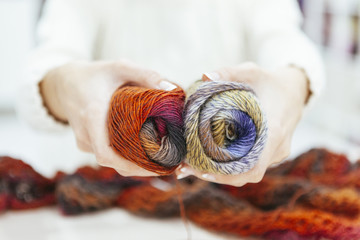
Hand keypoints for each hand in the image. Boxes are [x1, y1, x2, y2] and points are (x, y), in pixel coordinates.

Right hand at [40, 60, 176, 176]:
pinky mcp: (87, 143)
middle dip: (139, 168)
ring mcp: (84, 141)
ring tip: (160, 160)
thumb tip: (171, 89)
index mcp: (92, 116)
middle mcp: (86, 134)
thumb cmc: (95, 74)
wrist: (65, 82)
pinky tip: (144, 152)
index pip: (106, 154)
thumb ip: (145, 74)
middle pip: (113, 163)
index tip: (153, 166)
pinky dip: (125, 158)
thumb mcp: (119, 67)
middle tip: (167, 165)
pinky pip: (107, 156)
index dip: (129, 166)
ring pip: (111, 161)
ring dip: (134, 164)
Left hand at [176, 62, 309, 185]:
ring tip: (192, 166)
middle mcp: (277, 148)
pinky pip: (250, 165)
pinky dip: (229, 166)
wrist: (295, 91)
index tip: (203, 172)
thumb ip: (229, 73)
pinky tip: (208, 159)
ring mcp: (276, 154)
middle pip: (245, 174)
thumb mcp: (251, 71)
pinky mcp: (271, 155)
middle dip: (215, 175)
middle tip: (187, 168)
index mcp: (274, 131)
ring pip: (247, 173)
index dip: (228, 174)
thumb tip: (204, 76)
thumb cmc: (270, 81)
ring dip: (220, 173)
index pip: (254, 166)